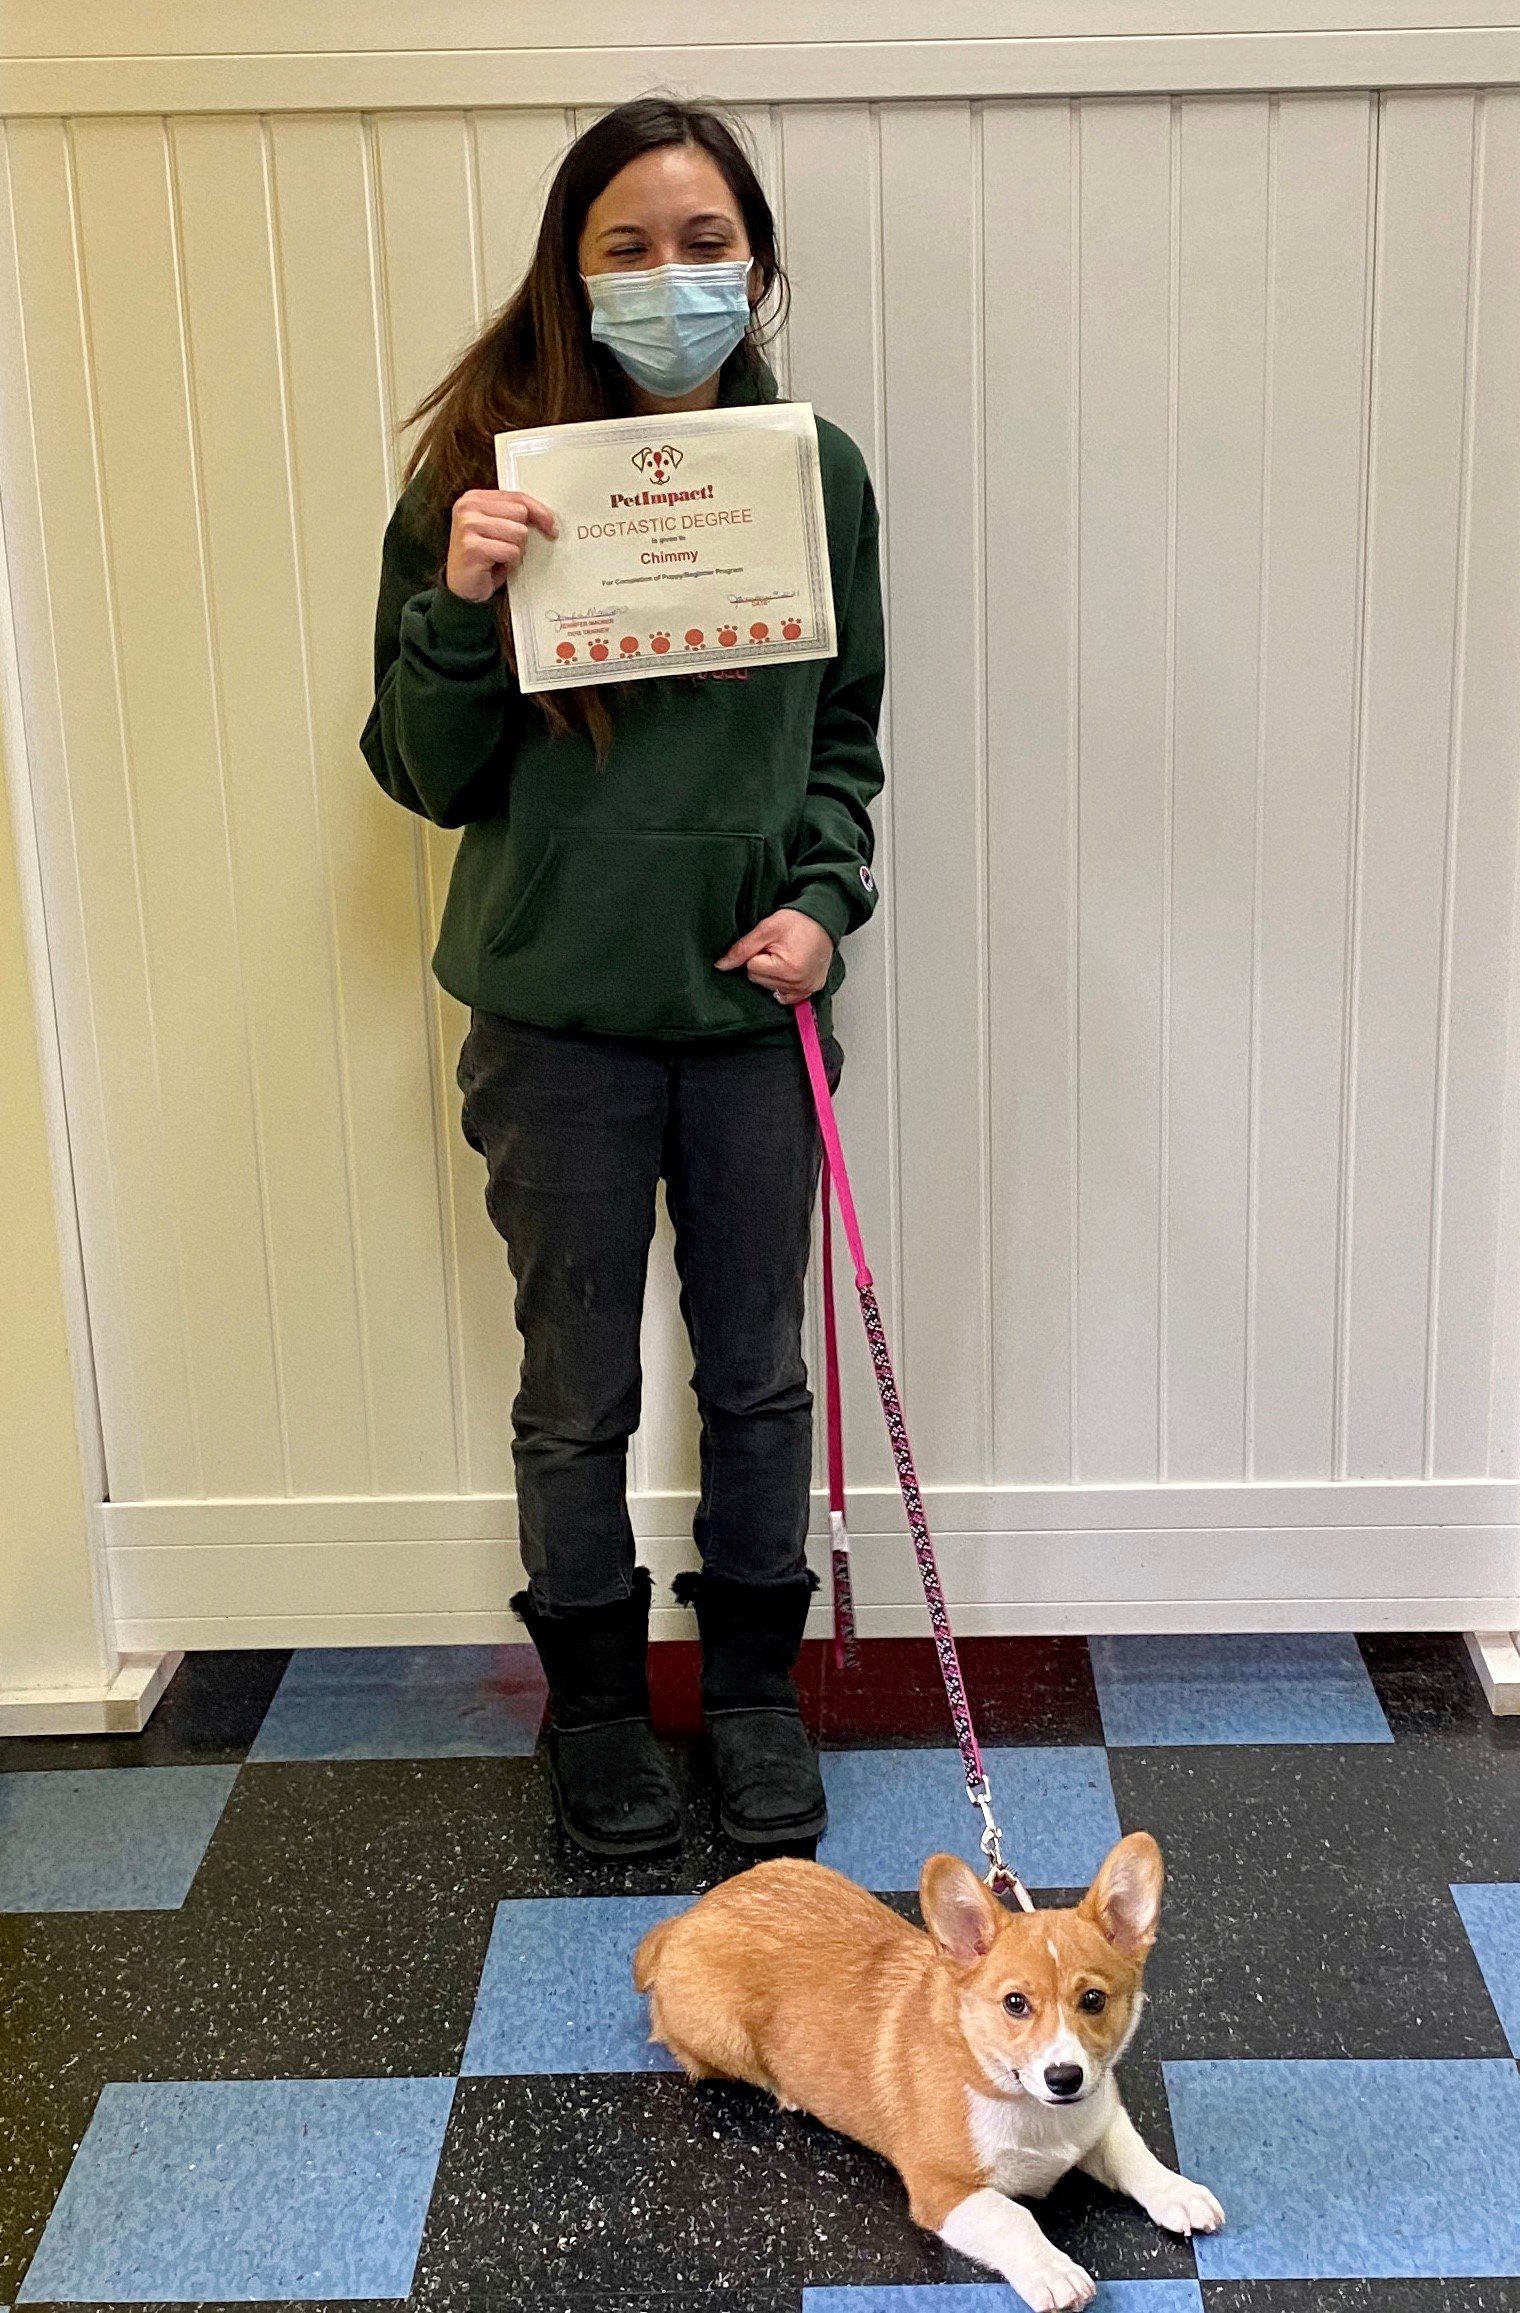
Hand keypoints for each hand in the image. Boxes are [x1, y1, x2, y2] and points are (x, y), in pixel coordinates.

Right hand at [445, 487, 558, 603]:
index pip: (517, 496)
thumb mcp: (498, 528)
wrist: (463, 586)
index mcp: (474, 498)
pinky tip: (496, 565)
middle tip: (506, 547)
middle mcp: (468, 508)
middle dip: (521, 535)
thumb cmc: (483, 557)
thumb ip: (514, 515)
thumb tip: (547, 517)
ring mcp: (468, 526)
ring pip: (518, 533)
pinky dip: (510, 563)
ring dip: (516, 550)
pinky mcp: (472, 547)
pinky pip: (511, 552)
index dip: (538, 511)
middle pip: (520, 513)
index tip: (550, 525)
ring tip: (500, 556)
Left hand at [715, 908, 833, 1005]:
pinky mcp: (811, 990)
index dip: (756, 953)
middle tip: (778, 949)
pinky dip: (783, 984)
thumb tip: (721, 966)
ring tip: (786, 957)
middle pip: (759, 981)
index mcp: (786, 969)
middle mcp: (797, 984)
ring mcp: (805, 989)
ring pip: (770, 988)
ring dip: (773, 974)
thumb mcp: (766, 929)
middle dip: (763, 964)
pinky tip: (789, 970)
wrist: (824, 920)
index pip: (751, 968)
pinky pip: (786, 996)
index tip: (769, 944)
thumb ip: (742, 949)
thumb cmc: (798, 922)